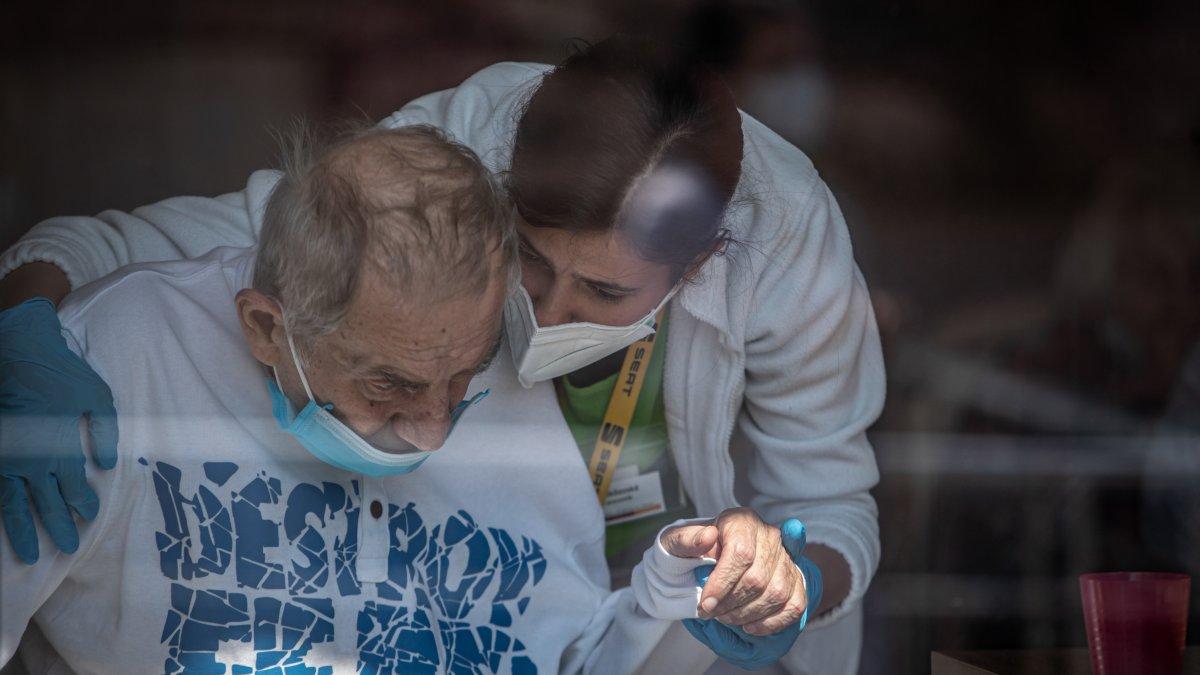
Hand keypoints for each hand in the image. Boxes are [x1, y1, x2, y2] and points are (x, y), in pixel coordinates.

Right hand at [0, 298, 117, 562]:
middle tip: (68, 549)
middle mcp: (33, 460)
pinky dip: (0, 512)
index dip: (83, 506)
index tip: (89, 517)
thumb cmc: (62, 373)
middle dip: (58, 529)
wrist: (19, 351)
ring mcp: (8, 459)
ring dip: (23, 532)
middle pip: (46, 504)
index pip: (75, 488)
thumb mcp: (98, 398)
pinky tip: (3, 527)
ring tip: (31, 555)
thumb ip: (104, 433)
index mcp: (62, 447)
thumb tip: (106, 466)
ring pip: (13, 506)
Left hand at [663, 517, 822, 668]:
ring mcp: (786, 558)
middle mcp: (769, 536)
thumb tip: (706, 539)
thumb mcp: (678, 540)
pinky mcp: (796, 578)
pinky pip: (794, 604)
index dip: (722, 584)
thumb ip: (685, 539)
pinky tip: (749, 625)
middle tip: (711, 613)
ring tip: (726, 617)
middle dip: (731, 603)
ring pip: (777, 594)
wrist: (711, 554)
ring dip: (748, 614)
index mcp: (742, 521)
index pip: (740, 554)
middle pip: (758, 578)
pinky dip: (772, 622)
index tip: (705, 604)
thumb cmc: (694, 549)